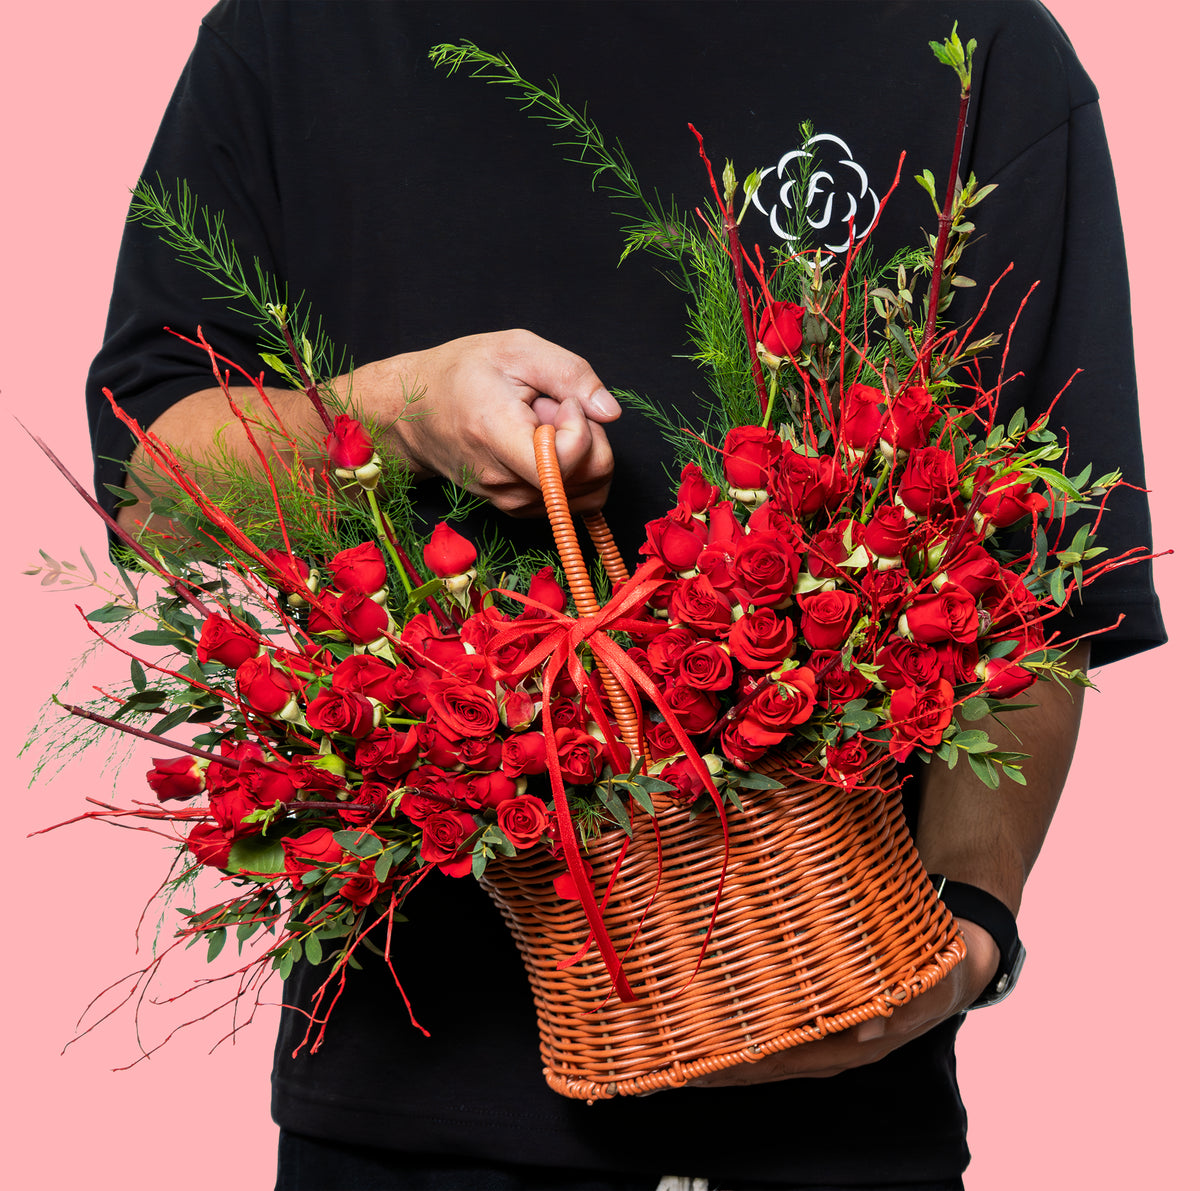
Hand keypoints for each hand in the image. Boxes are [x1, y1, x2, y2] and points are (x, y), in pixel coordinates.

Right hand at [366, 329, 620, 515]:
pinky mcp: (518, 509)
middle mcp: (504, 482)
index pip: (568, 461)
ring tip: (541, 425)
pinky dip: (569, 470)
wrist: (413, 414)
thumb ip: (571, 374)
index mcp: (498, 436)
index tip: (560, 399)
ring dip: (579, 453)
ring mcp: (511, 502)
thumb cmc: (460, 375)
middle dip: (587, 436)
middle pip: (589, 478)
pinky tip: (539, 443)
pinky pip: (572, 498)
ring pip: (587, 491)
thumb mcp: (516, 349)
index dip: (581, 424)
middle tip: (551, 408)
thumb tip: (610, 412)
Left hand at [686, 920, 998, 1085]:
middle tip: (666, 1065)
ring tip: (673, 1050)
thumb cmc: (942, 970)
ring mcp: (824, 1028)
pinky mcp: (820, 1006)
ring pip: (763, 1045)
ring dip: (720, 1047)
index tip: (699, 1068)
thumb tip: (870, 1032)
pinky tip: (710, 1017)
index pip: (785, 1061)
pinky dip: (740, 1022)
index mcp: (852, 1045)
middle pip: (762, 1062)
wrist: (962, 956)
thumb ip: (906, 1007)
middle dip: (715, 1065)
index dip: (741, 1066)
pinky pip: (774, 1021)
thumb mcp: (933, 988)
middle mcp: (831, 1043)